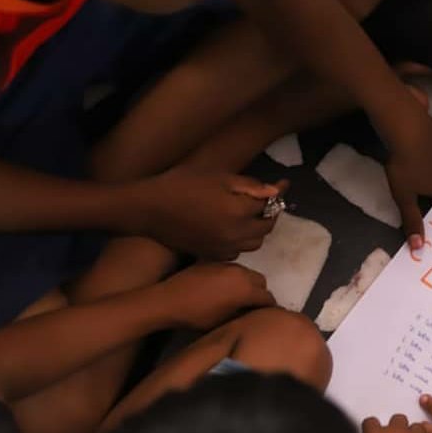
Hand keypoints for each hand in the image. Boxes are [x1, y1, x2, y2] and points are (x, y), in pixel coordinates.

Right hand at [131, 170, 285, 259]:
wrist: (149, 209)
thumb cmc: (182, 185)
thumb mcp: (218, 177)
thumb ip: (249, 186)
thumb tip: (276, 190)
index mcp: (239, 211)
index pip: (270, 205)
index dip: (277, 193)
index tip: (282, 184)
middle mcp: (235, 234)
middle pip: (266, 227)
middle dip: (269, 213)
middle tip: (263, 200)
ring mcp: (224, 248)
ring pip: (254, 242)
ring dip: (257, 229)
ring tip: (247, 214)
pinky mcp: (212, 255)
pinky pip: (237, 251)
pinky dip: (241, 240)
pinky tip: (230, 227)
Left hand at [158, 262, 274, 329]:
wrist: (169, 300)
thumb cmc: (197, 316)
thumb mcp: (225, 321)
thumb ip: (245, 314)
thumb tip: (253, 313)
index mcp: (246, 289)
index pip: (267, 298)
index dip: (268, 308)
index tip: (265, 314)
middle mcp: (240, 272)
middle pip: (261, 281)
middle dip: (260, 292)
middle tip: (252, 305)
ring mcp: (226, 265)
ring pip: (246, 273)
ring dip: (246, 283)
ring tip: (236, 296)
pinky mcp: (213, 261)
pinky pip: (230, 268)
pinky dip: (232, 277)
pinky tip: (221, 287)